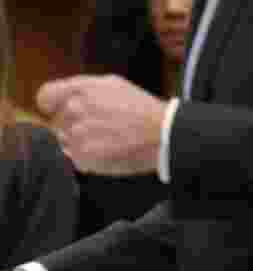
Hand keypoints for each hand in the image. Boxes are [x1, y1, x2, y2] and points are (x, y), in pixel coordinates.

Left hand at [37, 75, 168, 175]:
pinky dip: (91, 160)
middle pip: (58, 123)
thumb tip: (65, 102)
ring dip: (84, 144)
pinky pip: (77, 159)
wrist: (163, 134)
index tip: (60, 113)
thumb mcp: (113, 84)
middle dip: (75, 127)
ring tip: (109, 142)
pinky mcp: (85, 156)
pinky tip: (110, 153)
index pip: (46, 97)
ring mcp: (78, 134)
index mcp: (80, 89)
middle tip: (103, 131)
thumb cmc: (143, 109)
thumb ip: (83, 89)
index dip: (51, 106)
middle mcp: (74, 109)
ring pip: (67, 142)